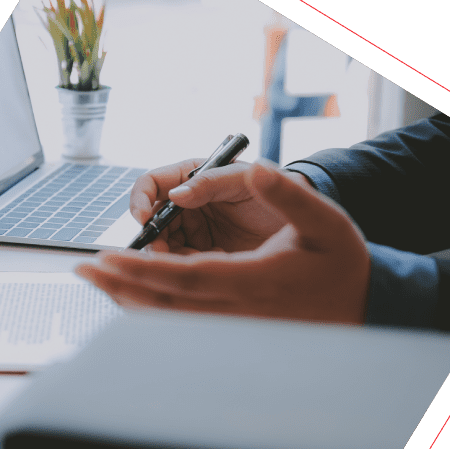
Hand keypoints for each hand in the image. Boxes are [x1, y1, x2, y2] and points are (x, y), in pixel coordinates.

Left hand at [78, 164, 370, 324]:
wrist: (361, 304)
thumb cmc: (340, 261)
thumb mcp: (324, 219)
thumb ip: (288, 194)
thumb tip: (254, 169)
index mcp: (252, 282)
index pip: (182, 277)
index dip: (139, 268)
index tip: (104, 257)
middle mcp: (237, 312)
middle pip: (164, 306)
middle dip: (119, 287)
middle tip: (82, 271)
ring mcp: (234, 326)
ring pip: (170, 321)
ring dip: (129, 301)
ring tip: (99, 282)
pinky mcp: (234, 329)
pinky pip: (182, 324)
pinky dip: (151, 311)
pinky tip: (133, 299)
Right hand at [129, 158, 311, 253]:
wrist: (307, 220)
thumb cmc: (279, 188)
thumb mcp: (245, 180)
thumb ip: (211, 183)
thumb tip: (175, 194)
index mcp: (194, 178)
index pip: (153, 183)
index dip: (142, 199)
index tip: (143, 217)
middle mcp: (189, 205)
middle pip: (153, 220)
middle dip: (152, 236)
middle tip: (160, 252)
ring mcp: (196, 231)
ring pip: (165, 247)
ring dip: (168, 257)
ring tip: (188, 263)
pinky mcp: (207, 256)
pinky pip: (186, 266)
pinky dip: (190, 270)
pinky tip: (209, 269)